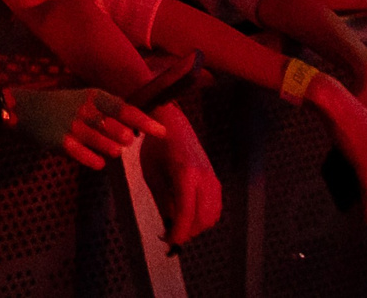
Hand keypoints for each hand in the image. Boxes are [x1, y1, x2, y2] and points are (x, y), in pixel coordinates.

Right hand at [9, 87, 165, 170]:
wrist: (22, 109)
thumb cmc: (59, 105)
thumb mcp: (83, 99)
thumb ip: (108, 111)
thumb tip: (135, 127)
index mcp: (93, 95)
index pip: (126, 109)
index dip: (146, 121)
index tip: (163, 132)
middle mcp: (86, 109)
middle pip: (121, 132)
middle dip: (125, 140)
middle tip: (119, 139)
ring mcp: (73, 126)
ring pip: (109, 148)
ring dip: (111, 151)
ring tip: (103, 147)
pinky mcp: (61, 142)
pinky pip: (90, 159)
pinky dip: (97, 161)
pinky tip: (94, 159)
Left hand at [140, 111, 223, 243]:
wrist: (173, 124)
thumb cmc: (157, 147)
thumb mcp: (151, 173)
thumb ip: (161, 201)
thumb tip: (168, 227)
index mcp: (186, 173)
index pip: (186, 212)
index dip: (179, 231)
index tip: (169, 242)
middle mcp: (205, 177)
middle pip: (203, 218)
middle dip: (187, 232)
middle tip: (170, 236)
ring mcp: (213, 179)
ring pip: (212, 216)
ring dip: (196, 227)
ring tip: (177, 226)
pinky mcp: (216, 180)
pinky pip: (215, 208)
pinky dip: (203, 218)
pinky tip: (187, 216)